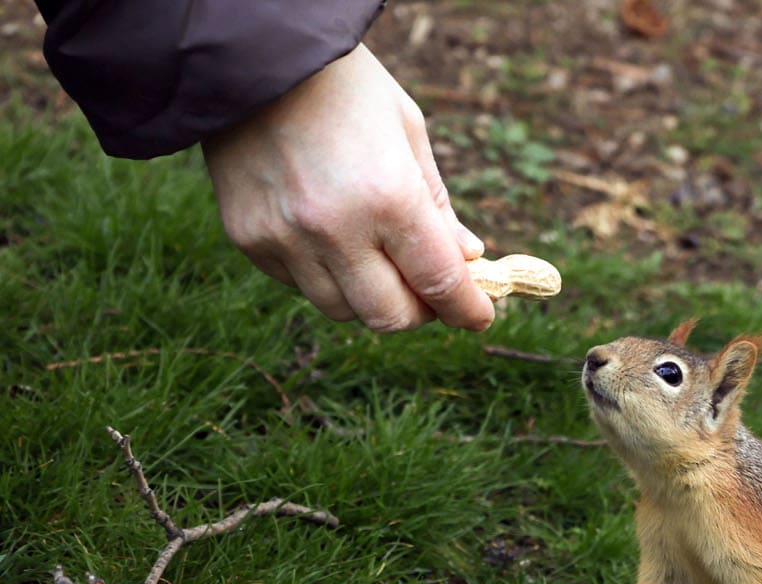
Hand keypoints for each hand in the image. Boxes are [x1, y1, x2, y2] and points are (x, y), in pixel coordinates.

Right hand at [202, 44, 493, 332]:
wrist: (250, 55)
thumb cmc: (344, 88)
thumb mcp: (407, 132)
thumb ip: (437, 206)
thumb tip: (466, 260)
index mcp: (388, 197)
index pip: (439, 283)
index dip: (467, 309)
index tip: (479, 314)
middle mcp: (334, 229)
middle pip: (389, 316)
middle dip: (420, 310)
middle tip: (430, 290)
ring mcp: (285, 239)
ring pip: (342, 310)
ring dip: (370, 297)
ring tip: (378, 258)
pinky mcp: (249, 239)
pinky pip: (300, 285)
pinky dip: (326, 276)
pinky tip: (330, 236)